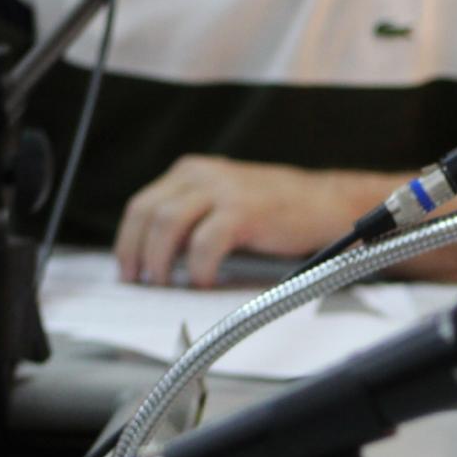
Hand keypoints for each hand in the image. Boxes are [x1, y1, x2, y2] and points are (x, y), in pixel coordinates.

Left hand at [114, 155, 348, 287]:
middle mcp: (202, 174)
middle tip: (141, 282)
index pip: (142, 205)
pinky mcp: (244, 210)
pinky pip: (204, 243)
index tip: (128, 269)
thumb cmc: (278, 211)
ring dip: (160, 260)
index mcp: (193, 172)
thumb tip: (158, 259)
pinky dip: (198, 267)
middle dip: (136, 252)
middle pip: (147, 212)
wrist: (328, 203)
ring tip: (167, 284)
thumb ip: (192, 219)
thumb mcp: (225, 203)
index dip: (128, 241)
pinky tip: (204, 281)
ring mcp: (223, 190)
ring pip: (167, 225)